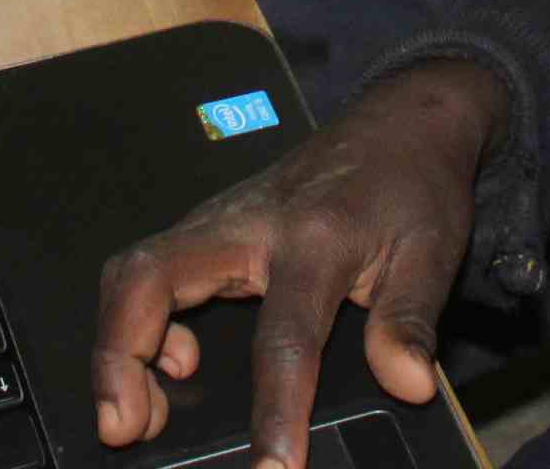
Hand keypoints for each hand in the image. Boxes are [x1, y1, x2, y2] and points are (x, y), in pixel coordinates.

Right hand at [93, 62, 501, 467]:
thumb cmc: (413, 183)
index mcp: (315, 239)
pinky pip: (150, 273)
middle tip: (124, 426)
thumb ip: (410, 324)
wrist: (401, 122)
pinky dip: (137, 323)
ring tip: (137, 413)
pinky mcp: (210, 229)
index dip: (276, 412)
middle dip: (121, 354)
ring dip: (118, 344)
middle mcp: (251, 224)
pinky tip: (174, 364)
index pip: (284, 339)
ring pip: (135, 272)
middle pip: (153, 277)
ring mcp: (221, 221)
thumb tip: (409, 386)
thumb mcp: (431, 254)